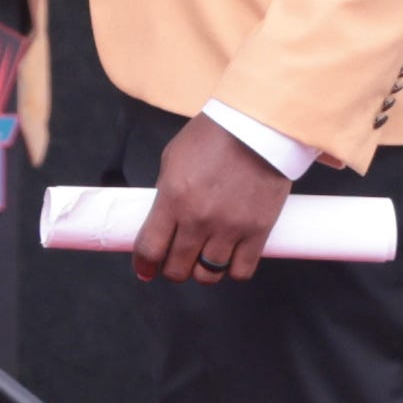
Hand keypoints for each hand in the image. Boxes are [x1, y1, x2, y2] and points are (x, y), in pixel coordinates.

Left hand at [132, 114, 290, 285]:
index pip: (150, 248)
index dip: (144, 265)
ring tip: (203, 258)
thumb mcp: (173, 160)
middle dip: (172, 268)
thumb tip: (161, 224)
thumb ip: (165, 195)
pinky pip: (241, 271)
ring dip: (201, 271)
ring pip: (208, 275)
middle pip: (177, 268)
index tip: (145, 269)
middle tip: (176, 260)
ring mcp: (230, 228)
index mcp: (173, 199)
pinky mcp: (258, 231)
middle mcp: (199, 219)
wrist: (257, 126)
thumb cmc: (212, 136)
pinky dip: (232, 270)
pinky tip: (229, 258)